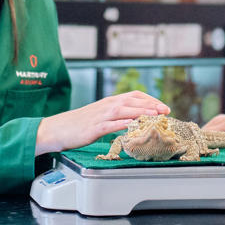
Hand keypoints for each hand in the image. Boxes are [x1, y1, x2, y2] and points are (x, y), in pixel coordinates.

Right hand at [35, 91, 169, 154]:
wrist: (59, 129)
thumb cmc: (80, 124)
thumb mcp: (101, 116)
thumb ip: (117, 115)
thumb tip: (135, 119)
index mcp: (110, 102)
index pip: (135, 95)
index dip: (151, 100)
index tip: (163, 107)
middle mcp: (107, 105)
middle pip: (133, 101)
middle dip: (151, 105)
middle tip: (165, 111)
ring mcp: (100, 116)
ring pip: (124, 110)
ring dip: (141, 112)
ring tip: (155, 115)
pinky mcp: (94, 127)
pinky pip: (110, 124)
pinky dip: (122, 123)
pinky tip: (132, 125)